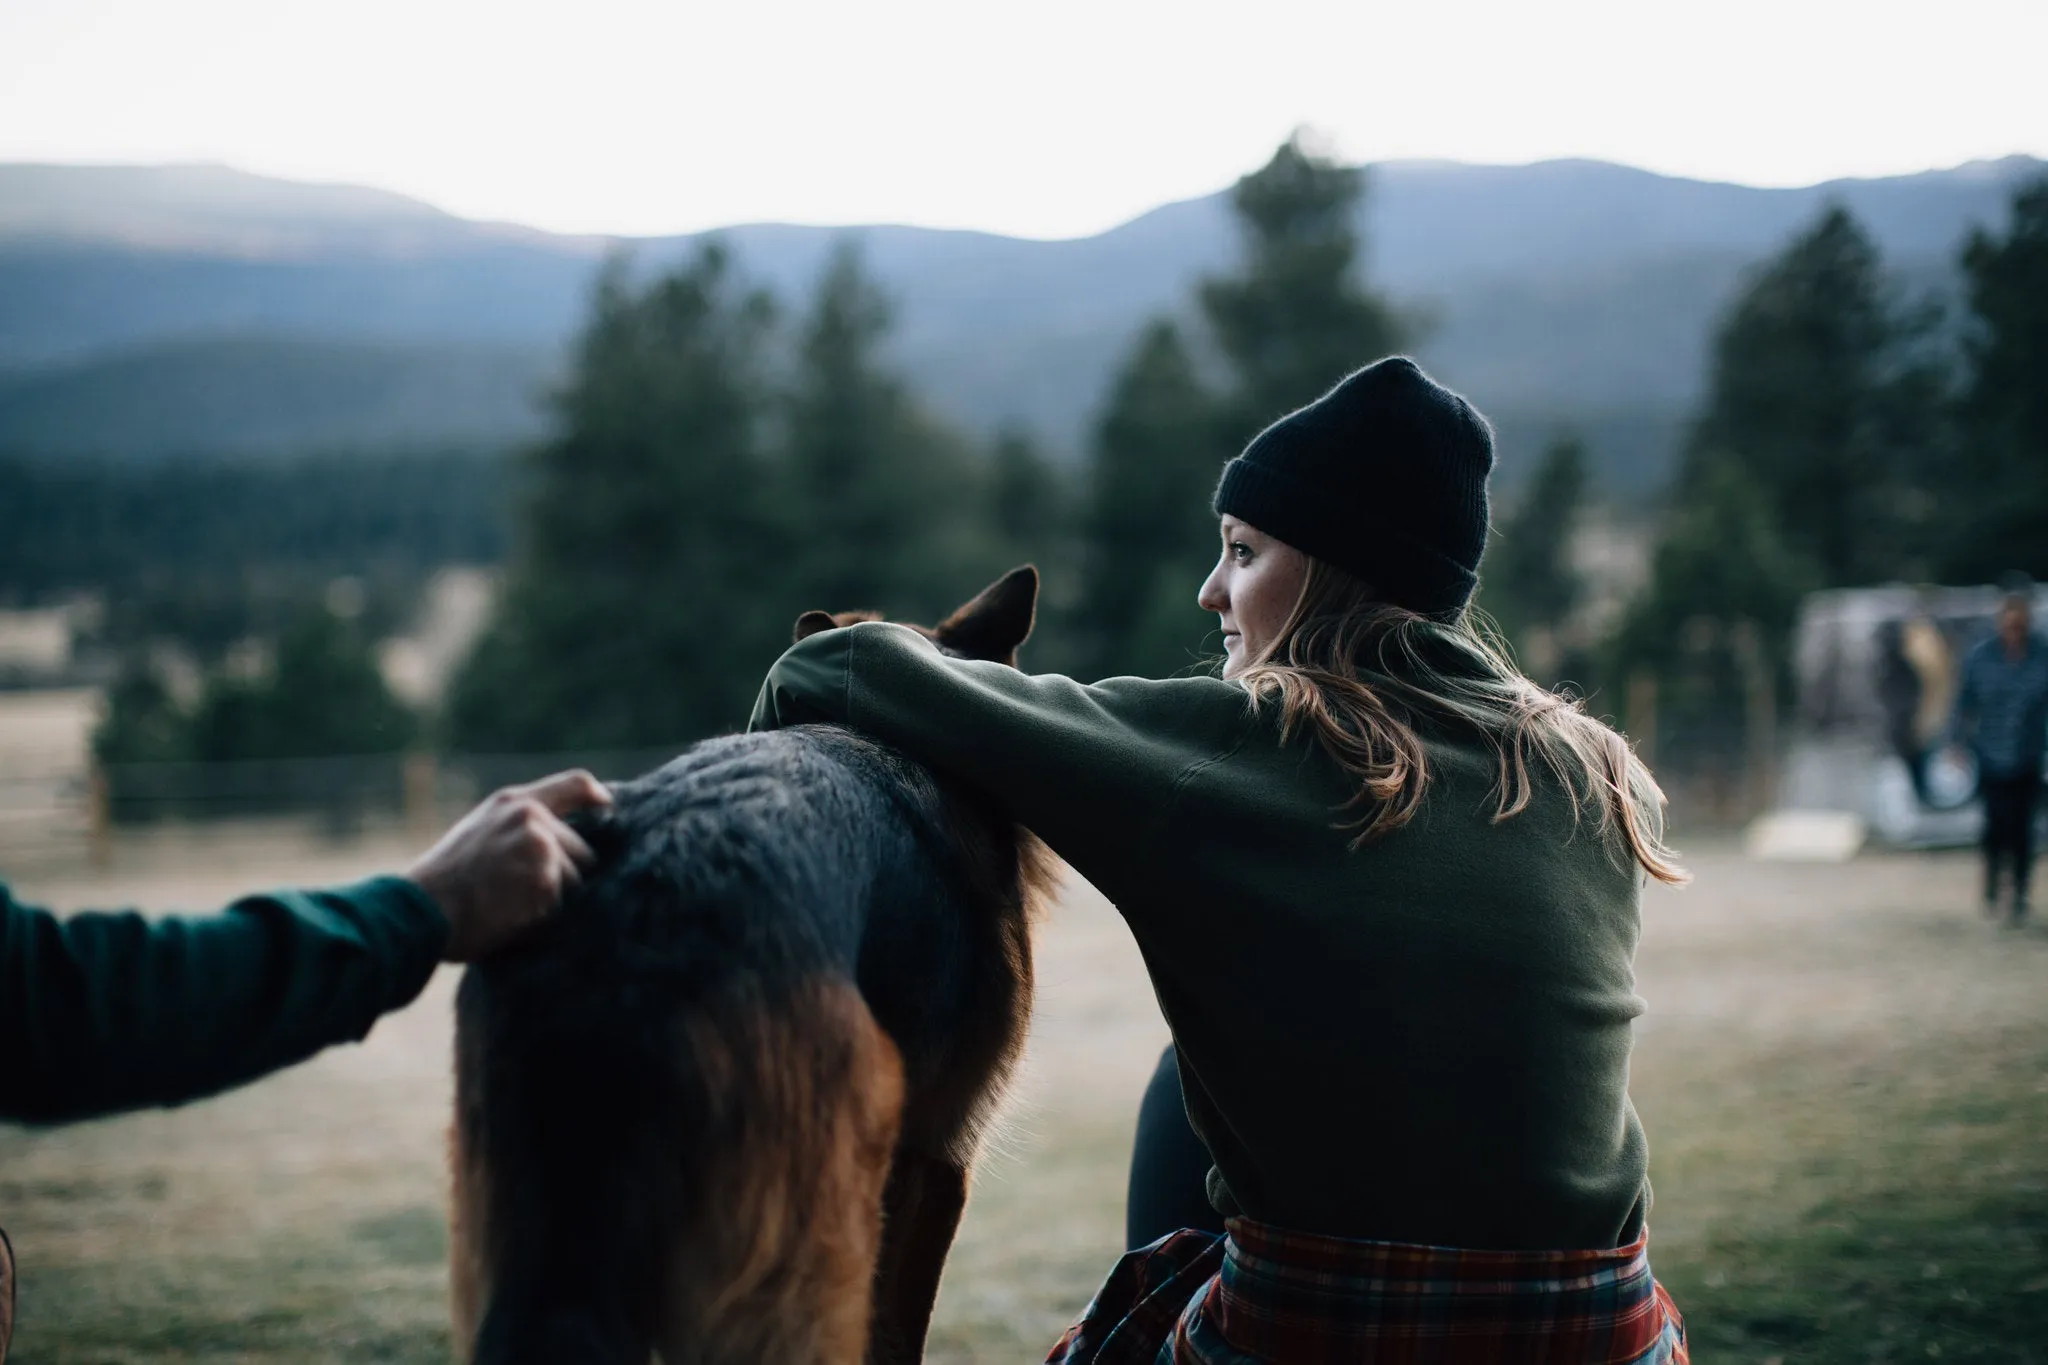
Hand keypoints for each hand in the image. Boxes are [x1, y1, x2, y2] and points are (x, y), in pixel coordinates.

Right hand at [406, 770, 612, 961]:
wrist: (419, 910)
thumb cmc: (444, 880)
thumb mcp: (481, 830)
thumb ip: (522, 824)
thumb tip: (565, 837)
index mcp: (514, 803)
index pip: (575, 785)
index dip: (597, 797)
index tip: (609, 809)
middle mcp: (532, 818)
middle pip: (584, 852)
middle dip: (566, 876)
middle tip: (520, 892)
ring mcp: (541, 848)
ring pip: (576, 883)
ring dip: (556, 901)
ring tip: (512, 905)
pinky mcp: (545, 881)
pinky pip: (563, 908)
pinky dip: (545, 920)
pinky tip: (512, 918)